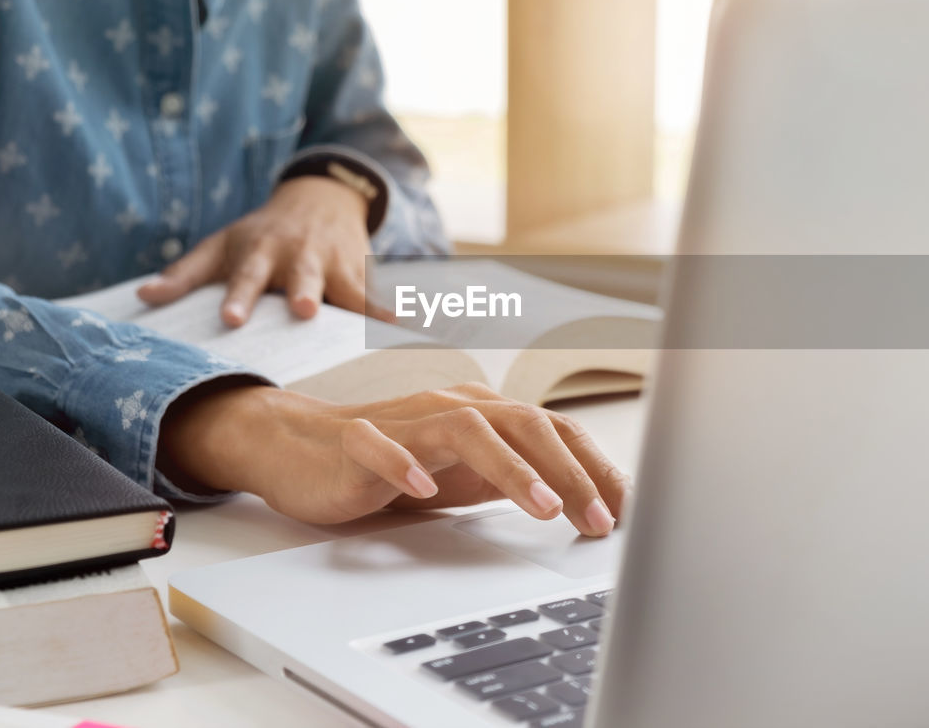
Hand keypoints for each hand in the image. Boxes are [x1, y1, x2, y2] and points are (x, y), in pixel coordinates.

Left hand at [136, 176, 382, 325]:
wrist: (318, 197)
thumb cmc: (260, 233)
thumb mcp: (221, 245)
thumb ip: (185, 274)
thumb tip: (143, 299)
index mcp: (261, 252)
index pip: (246, 277)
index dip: (239, 297)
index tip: (233, 319)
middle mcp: (300, 256)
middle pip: (303, 276)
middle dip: (305, 291)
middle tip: (305, 309)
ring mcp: (335, 264)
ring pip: (349, 286)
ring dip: (362, 304)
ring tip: (377, 326)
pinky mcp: (362, 273)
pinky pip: (380, 296)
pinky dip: (398, 311)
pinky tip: (418, 329)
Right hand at [158, 381, 630, 535]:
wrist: (302, 448)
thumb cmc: (394, 464)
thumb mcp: (466, 476)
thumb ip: (516, 480)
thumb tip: (587, 505)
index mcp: (485, 415)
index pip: (553, 431)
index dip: (594, 467)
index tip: (626, 511)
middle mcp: (453, 408)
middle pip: (523, 424)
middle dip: (569, 473)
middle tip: (599, 520)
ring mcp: (406, 422)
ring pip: (467, 428)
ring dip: (511, 467)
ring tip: (543, 507)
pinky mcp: (357, 441)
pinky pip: (382, 446)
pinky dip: (406, 464)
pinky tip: (426, 492)